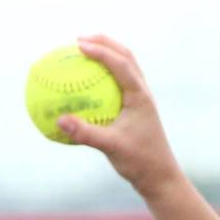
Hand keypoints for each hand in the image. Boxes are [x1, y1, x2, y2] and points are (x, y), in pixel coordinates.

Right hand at [56, 36, 183, 200]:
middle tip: (79, 40)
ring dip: (106, 56)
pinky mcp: (136, 111)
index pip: (121, 64)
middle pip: (126, 57)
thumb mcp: (112, 148)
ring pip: (124, 69)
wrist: (161, 179)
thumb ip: (85, 133)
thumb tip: (59, 120)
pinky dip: (102, 78)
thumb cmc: (141, 163)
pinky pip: (117, 86)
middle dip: (104, 43)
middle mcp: (143, 94)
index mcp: (141, 97)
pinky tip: (83, 84)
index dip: (100, 50)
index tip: (78, 44)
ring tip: (82, 53)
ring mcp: (141, 102)